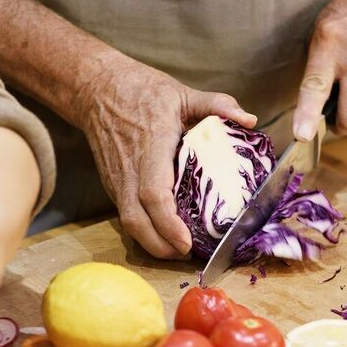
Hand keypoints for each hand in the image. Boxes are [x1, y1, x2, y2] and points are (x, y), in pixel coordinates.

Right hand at [80, 58, 256, 258]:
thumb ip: (217, 104)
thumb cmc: (141, 90)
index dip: (168, 223)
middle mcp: (129, 170)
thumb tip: (250, 120)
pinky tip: (164, 236)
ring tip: (178, 251)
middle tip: (188, 256)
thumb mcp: (182, 92)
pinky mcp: (112, 185)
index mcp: (150, 147)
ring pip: (129, 223)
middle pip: (137, 221)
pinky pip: (127, 215)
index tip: (186, 242)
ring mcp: (117, 180)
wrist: (96, 90)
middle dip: (160, 246)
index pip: (154, 194)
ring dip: (152, 244)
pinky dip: (144, 231)